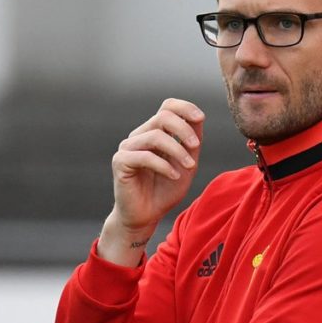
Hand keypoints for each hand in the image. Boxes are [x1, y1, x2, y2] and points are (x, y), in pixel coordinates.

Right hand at [98, 98, 204, 265]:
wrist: (146, 216)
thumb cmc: (165, 191)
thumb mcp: (187, 164)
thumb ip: (191, 142)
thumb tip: (198, 117)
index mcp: (154, 132)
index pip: (167, 106)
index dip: (184, 107)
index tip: (200, 118)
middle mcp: (139, 135)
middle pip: (163, 116)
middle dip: (184, 129)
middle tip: (196, 147)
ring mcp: (128, 147)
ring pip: (156, 136)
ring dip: (178, 150)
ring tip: (189, 166)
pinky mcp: (120, 161)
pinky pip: (145, 156)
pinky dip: (164, 165)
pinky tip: (174, 175)